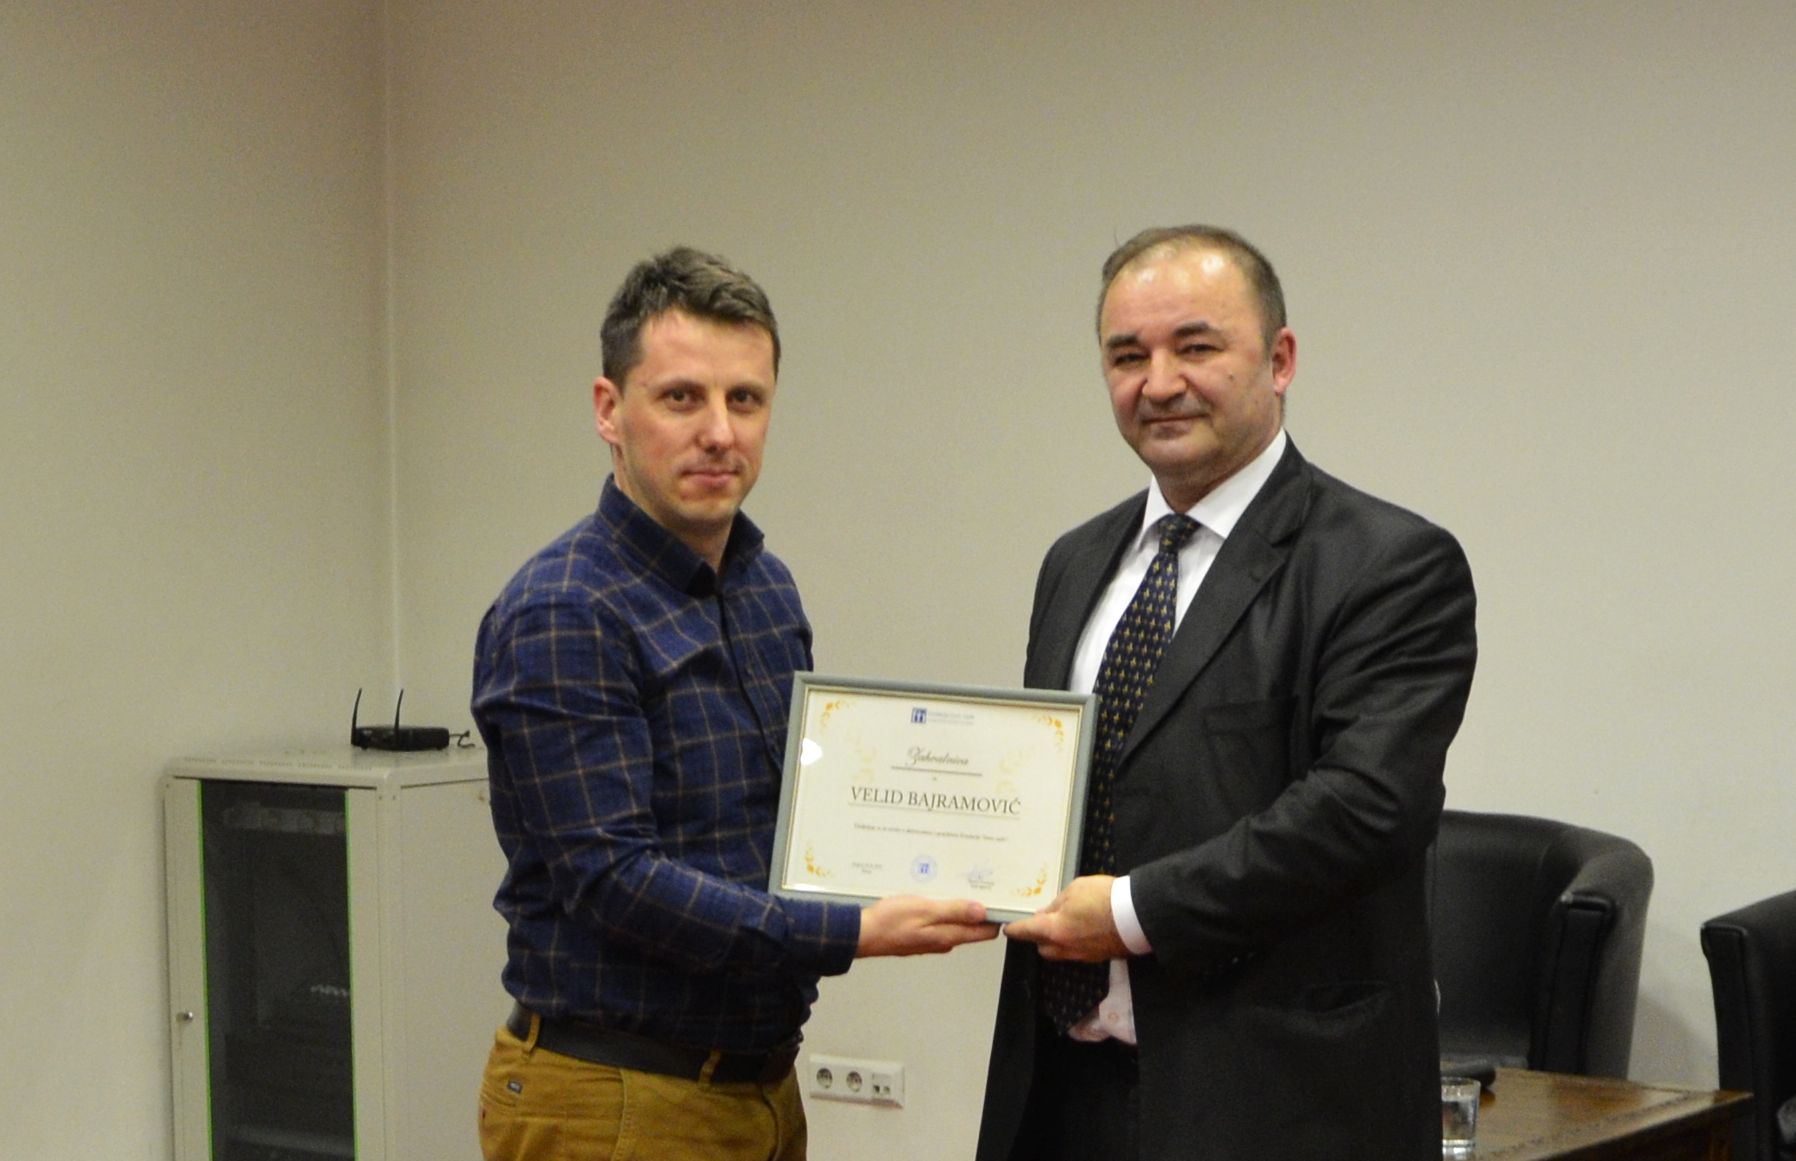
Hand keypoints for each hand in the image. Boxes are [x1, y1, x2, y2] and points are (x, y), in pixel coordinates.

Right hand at [856, 895, 999, 957]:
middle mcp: (943, 941)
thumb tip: (982, 912)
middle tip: (978, 885)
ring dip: (959, 907)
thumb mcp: (924, 910)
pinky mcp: (920, 934)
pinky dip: (943, 909)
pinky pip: (939, 921)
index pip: (984, 932)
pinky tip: (936, 895)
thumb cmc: (889, 923)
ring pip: (955, 923)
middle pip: (971, 927)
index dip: (994, 915)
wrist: (862, 934)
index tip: (996, 897)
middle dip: (978, 908)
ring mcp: (931, 939)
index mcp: (948, 936)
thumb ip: (954, 911)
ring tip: (958, 885)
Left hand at [1000, 875, 1124, 961]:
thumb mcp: (1075, 889)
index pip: (1026, 932)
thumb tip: (1047, 913)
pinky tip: (1083, 929)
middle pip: (1042, 948)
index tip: (1008, 929)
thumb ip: (1057, 903)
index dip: (1015, 930)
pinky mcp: (1098, 957)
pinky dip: (1075, 943)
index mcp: (1055, 930)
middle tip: (1042, 922)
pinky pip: (1078, 952)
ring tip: (1065, 924)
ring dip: (1057, 941)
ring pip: (1060, 952)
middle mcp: (1066, 948)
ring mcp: (1083, 955)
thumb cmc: (1105, 898)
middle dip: (1038, 937)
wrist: (1138, 915)